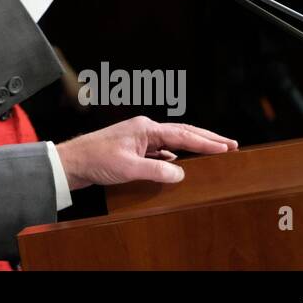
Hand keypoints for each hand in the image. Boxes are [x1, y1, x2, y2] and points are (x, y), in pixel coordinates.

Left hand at [55, 116, 236, 188]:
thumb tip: (181, 174)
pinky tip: (181, 166)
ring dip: (192, 148)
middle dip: (206, 139)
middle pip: (182, 133)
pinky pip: (161, 152)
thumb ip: (156, 171)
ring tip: (213, 153)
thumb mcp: (129, 169)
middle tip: (230, 145)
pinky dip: (174, 158)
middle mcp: (144, 130)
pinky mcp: (133, 150)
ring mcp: (139, 139)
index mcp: (145, 128)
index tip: (227, 147)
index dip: (207, 142)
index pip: (183, 134)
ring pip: (173, 142)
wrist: (72, 162)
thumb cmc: (96, 160)